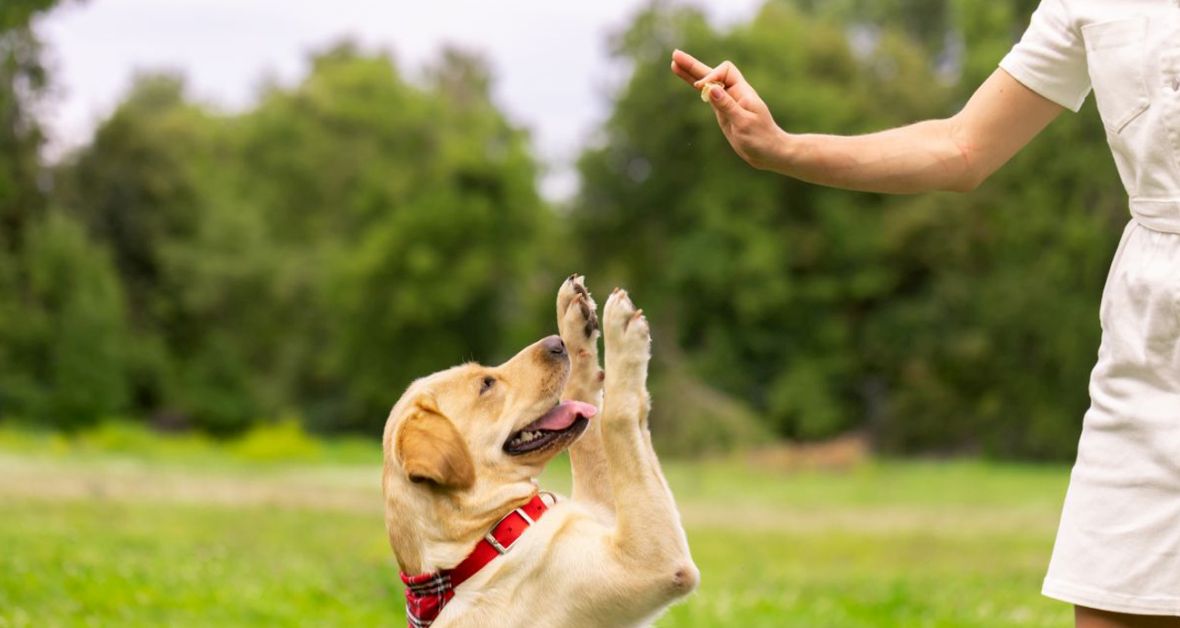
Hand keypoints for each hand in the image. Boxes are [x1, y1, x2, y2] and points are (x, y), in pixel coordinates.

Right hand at [670, 49, 787, 169]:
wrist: (769, 152)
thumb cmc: (761, 138)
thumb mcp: (743, 123)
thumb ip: (727, 105)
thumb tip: (710, 88)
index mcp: (742, 92)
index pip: (724, 72)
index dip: (711, 76)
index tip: (703, 90)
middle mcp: (734, 93)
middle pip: (712, 73)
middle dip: (694, 66)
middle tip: (675, 55)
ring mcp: (727, 101)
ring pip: (707, 83)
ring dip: (692, 73)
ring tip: (674, 64)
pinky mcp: (722, 111)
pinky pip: (707, 95)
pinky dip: (696, 87)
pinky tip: (688, 81)